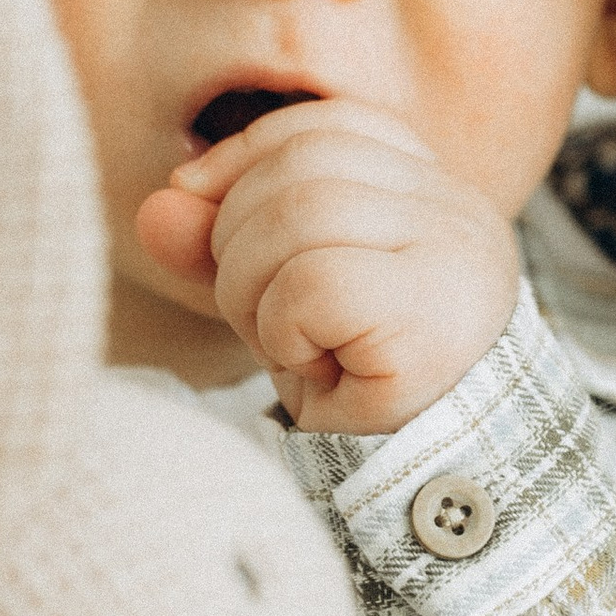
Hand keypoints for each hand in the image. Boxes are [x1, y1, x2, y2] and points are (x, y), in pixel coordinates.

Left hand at [138, 99, 520, 434]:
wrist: (436, 488)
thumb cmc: (362, 387)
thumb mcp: (282, 301)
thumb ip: (221, 245)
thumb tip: (156, 203)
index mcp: (434, 192)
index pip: (325, 127)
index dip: (246, 155)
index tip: (196, 200)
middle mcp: (459, 210)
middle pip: (299, 167)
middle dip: (236, 240)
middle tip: (263, 321)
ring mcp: (454, 257)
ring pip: (297, 215)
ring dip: (254, 292)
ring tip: (288, 346)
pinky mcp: (435, 316)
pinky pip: (312, 284)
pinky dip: (283, 330)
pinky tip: (314, 368)